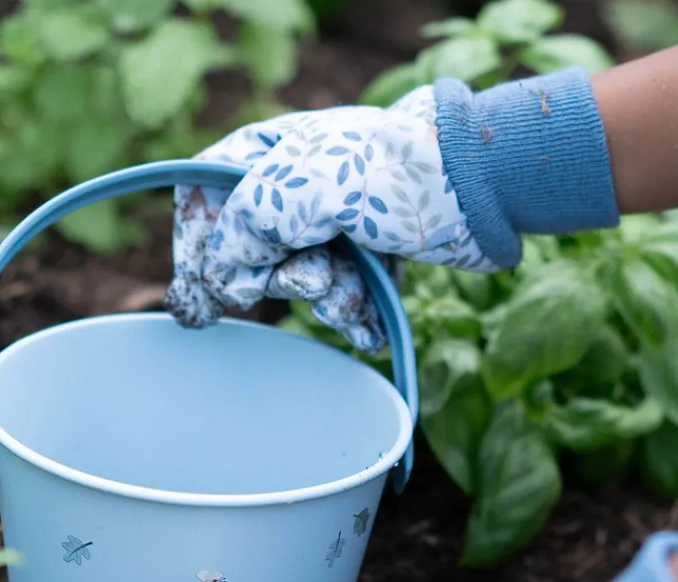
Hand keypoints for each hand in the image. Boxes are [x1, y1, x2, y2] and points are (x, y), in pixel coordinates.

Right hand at [164, 86, 496, 352]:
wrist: (482, 186)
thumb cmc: (395, 173)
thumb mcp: (306, 190)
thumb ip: (249, 228)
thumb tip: (221, 282)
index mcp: (266, 155)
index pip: (200, 198)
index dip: (195, 249)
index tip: (203, 295)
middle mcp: (291, 190)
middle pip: (250, 255)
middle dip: (282, 281)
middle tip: (315, 277)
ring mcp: (328, 224)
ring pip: (299, 284)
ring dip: (326, 300)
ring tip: (353, 293)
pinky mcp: (363, 255)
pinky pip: (338, 299)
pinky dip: (352, 317)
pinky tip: (369, 331)